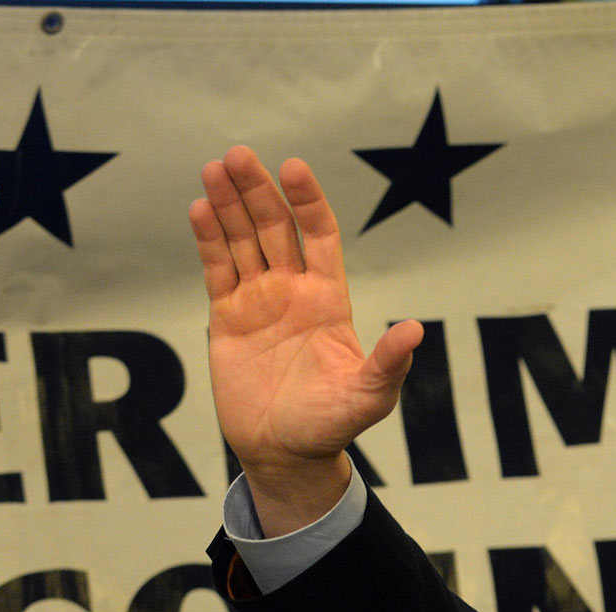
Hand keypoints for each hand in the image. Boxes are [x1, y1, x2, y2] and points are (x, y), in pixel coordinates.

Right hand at [189, 146, 422, 534]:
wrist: (285, 452)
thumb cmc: (332, 425)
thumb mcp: (369, 396)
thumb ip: (388, 363)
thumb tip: (414, 331)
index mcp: (329, 300)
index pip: (318, 237)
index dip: (308, 202)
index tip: (295, 168)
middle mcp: (293, 291)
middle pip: (274, 228)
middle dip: (258, 192)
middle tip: (238, 154)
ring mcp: (258, 301)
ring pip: (242, 241)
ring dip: (229, 205)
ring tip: (215, 168)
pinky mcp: (227, 318)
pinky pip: (217, 270)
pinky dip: (209, 239)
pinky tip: (201, 208)